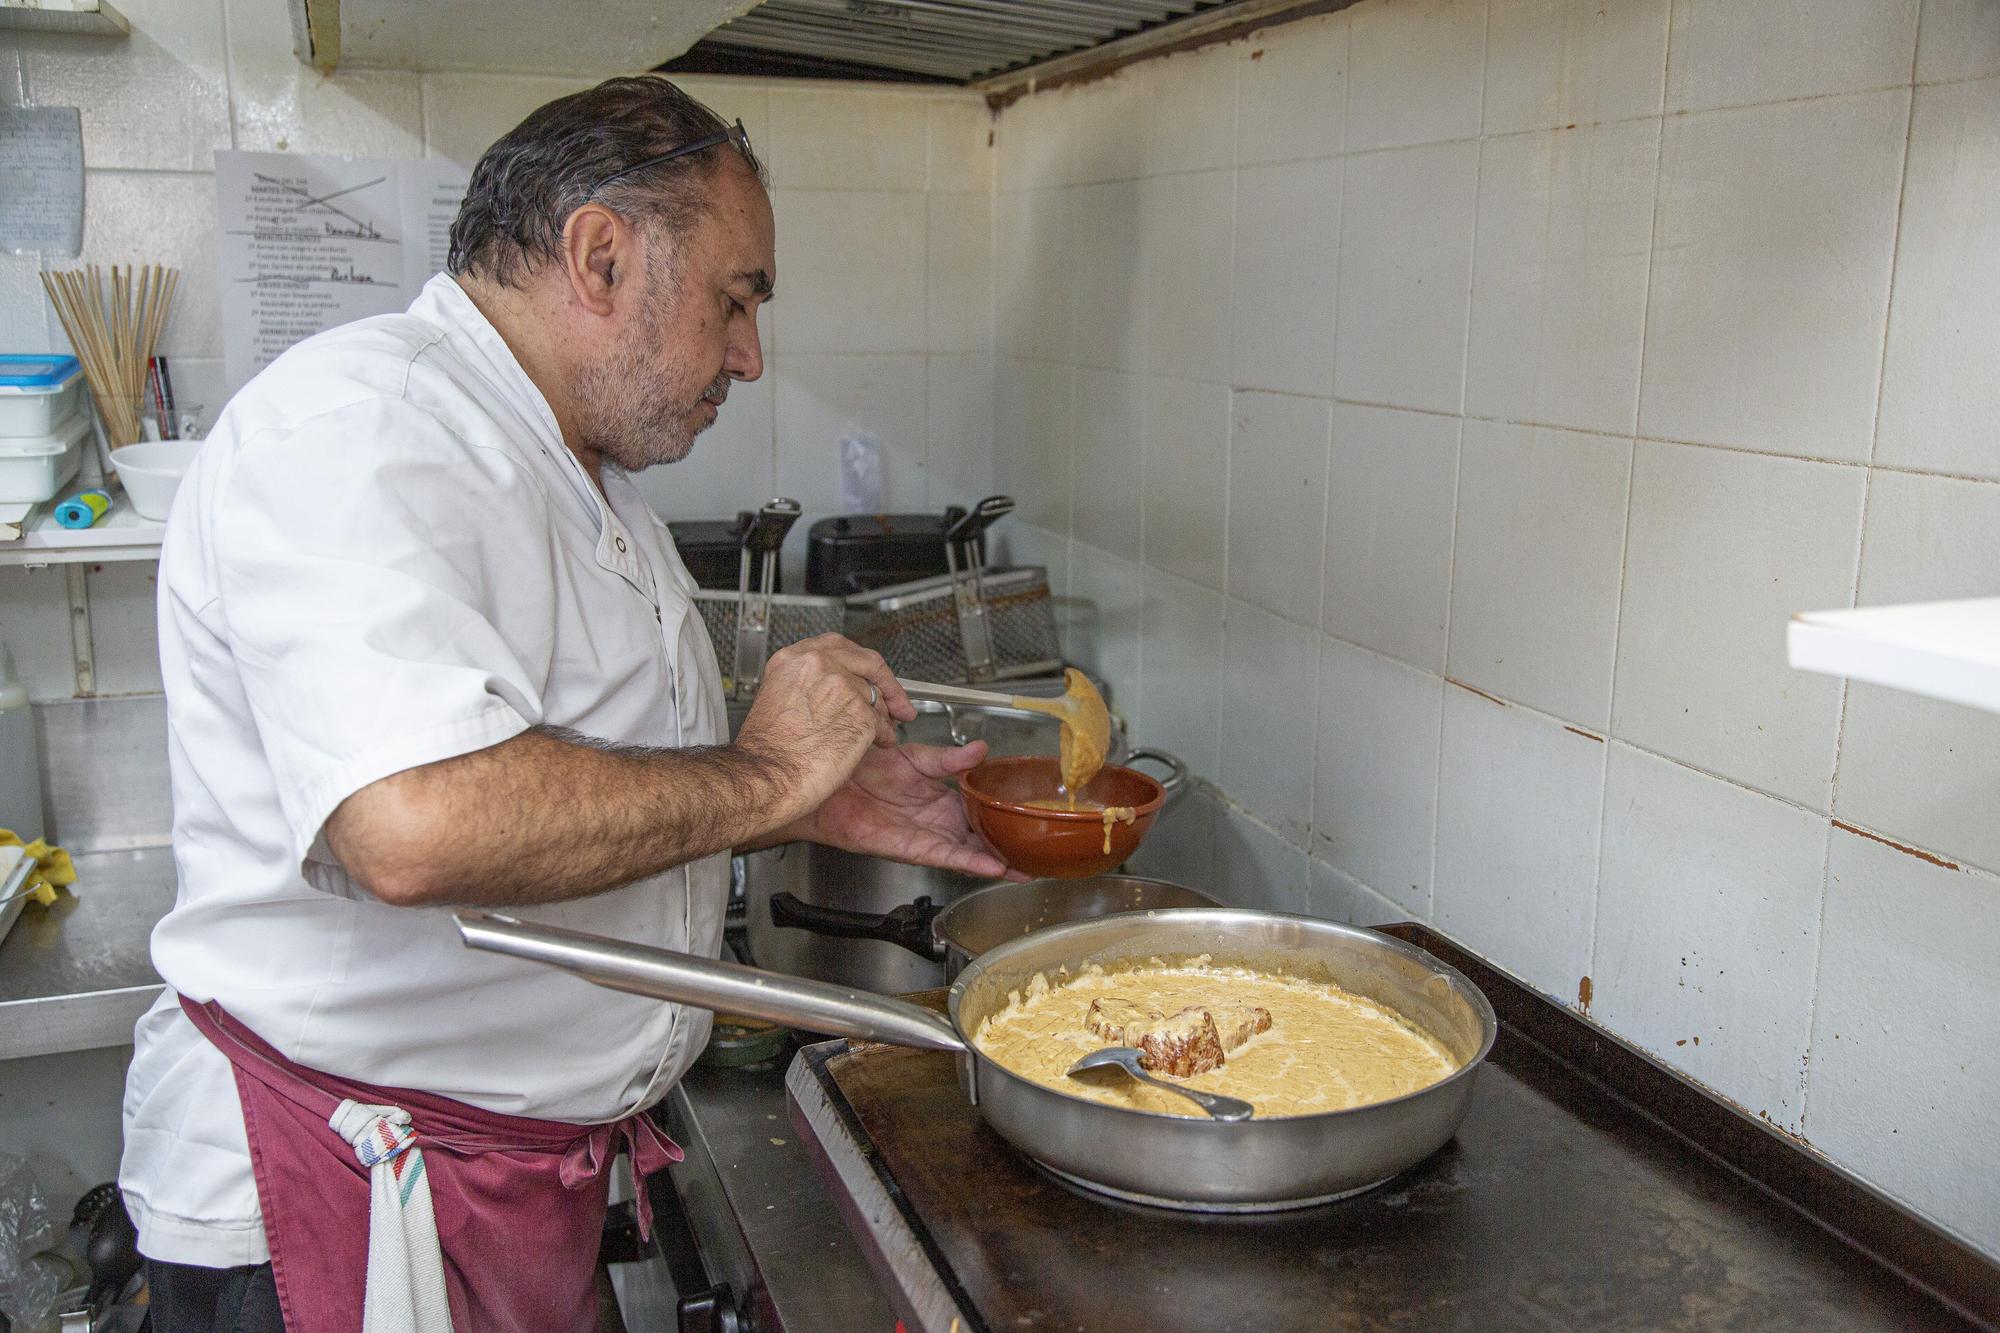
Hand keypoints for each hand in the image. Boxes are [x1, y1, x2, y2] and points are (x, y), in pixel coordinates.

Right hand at [734, 635, 913, 825]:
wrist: (767, 776)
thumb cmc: (767, 749)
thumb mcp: (778, 697)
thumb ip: (808, 684)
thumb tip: (833, 688)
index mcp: (795, 659)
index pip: (840, 647)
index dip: (860, 663)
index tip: (869, 673)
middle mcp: (821, 665)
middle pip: (868, 662)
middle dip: (887, 682)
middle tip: (896, 697)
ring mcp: (844, 687)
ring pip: (875, 696)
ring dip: (883, 714)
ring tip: (882, 729)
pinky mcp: (861, 715)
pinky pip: (881, 722)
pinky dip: (883, 734)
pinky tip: (879, 742)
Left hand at [787, 740, 1026, 879]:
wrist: (830, 781)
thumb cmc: (862, 768)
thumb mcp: (914, 755)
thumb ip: (949, 759)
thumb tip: (981, 750)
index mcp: (941, 795)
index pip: (982, 808)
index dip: (1005, 814)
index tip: (1032, 817)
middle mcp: (937, 819)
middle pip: (981, 836)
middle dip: (1009, 846)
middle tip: (1041, 851)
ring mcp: (927, 835)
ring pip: (970, 851)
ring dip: (997, 860)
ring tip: (1027, 867)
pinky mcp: (912, 848)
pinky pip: (947, 857)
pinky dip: (970, 862)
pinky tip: (993, 867)